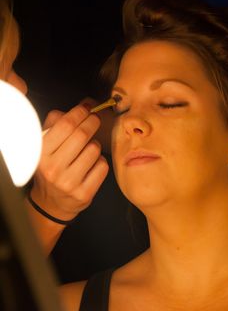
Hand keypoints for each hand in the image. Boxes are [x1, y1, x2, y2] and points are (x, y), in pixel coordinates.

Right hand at [30, 104, 108, 220]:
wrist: (52, 202)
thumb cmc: (51, 167)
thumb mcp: (45, 146)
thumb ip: (56, 124)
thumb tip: (80, 109)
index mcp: (41, 154)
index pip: (65, 125)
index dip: (80, 112)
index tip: (87, 108)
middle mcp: (53, 169)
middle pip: (82, 135)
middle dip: (92, 122)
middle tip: (95, 119)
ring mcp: (69, 183)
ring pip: (94, 149)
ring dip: (94, 145)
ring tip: (87, 150)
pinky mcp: (84, 193)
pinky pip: (102, 166)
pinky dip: (100, 161)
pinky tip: (91, 165)